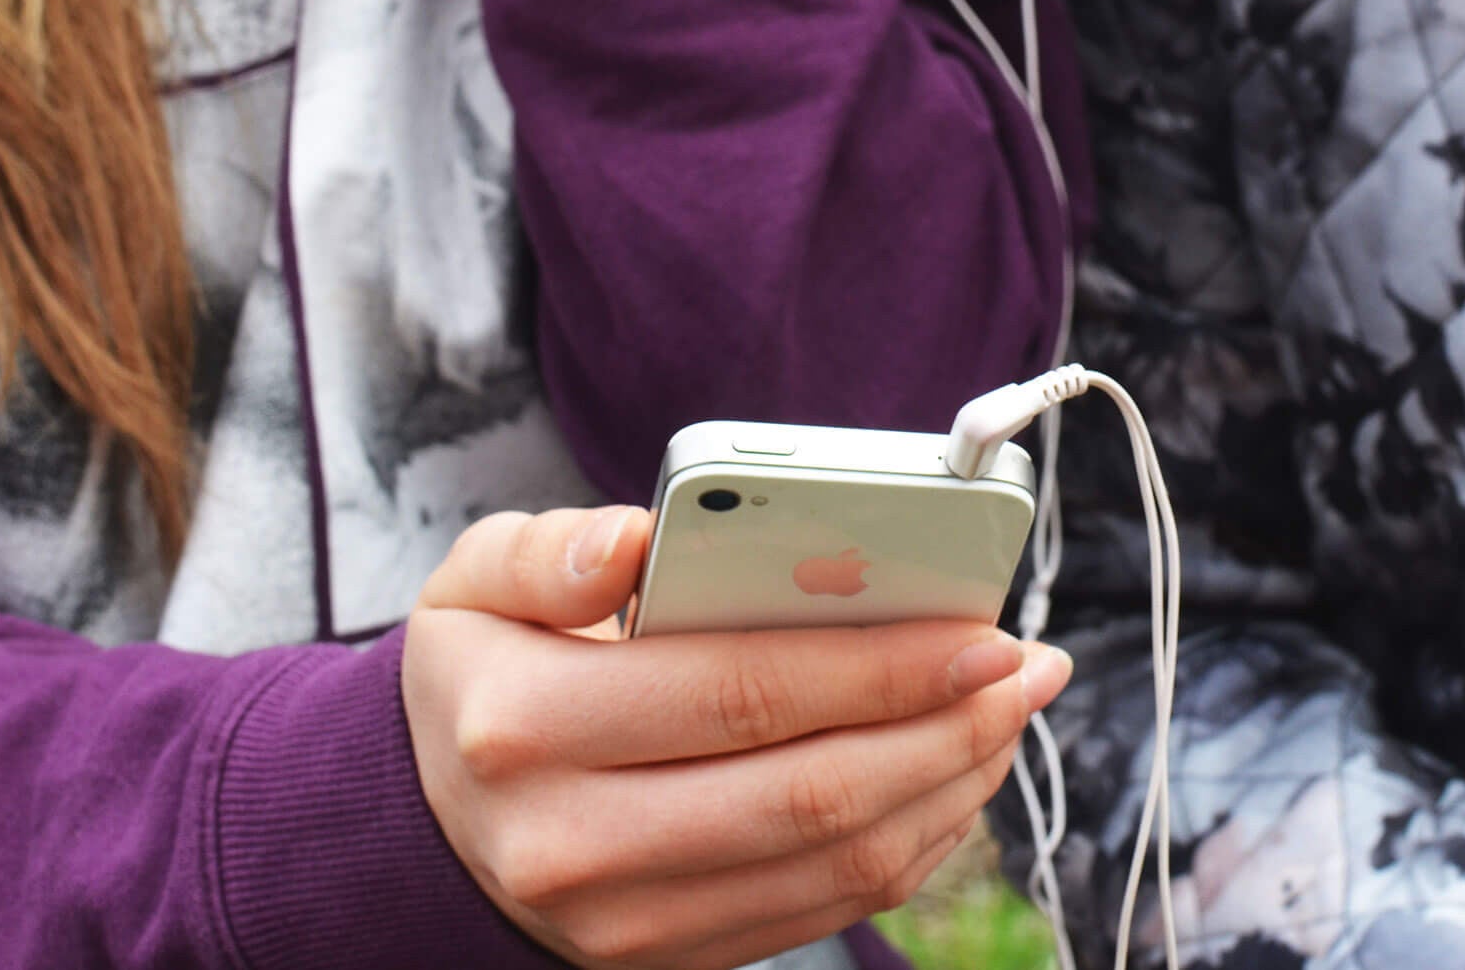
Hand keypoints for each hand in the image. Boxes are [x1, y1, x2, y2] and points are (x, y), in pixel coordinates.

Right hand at [402, 506, 1071, 969]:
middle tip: (1025, 666)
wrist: (439, 815)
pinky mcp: (675, 959)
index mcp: (525, 726)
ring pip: (835, 862)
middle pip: (808, 790)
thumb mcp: (475, 580)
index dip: (875, 662)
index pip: (737, 691)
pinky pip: (825, 907)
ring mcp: (627, 923)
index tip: (977, 625)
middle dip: (944, 726)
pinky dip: (911, 841)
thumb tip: (637, 537)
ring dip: (949, 785)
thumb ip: (549, 551)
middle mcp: (572, 844)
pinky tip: (951, 771)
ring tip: (1009, 711)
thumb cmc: (484, 670)